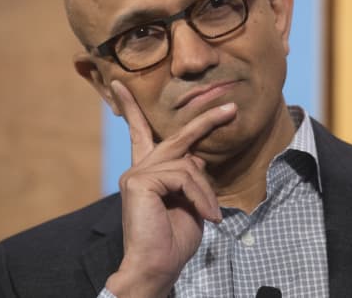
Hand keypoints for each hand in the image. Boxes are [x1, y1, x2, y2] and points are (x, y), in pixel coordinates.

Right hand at [104, 80, 235, 297]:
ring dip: (205, 191)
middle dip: (205, 122)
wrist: (155, 268)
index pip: (140, 133)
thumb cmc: (172, 242)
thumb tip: (197, 158)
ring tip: (211, 215)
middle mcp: (138, 169)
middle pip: (175, 137)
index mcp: (146, 173)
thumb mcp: (189, 203)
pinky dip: (200, 196)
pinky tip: (205, 214)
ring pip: (187, 163)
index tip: (120, 84)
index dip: (132, 108)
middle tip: (230, 109)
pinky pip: (183, 176)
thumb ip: (189, 178)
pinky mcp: (140, 181)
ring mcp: (136, 173)